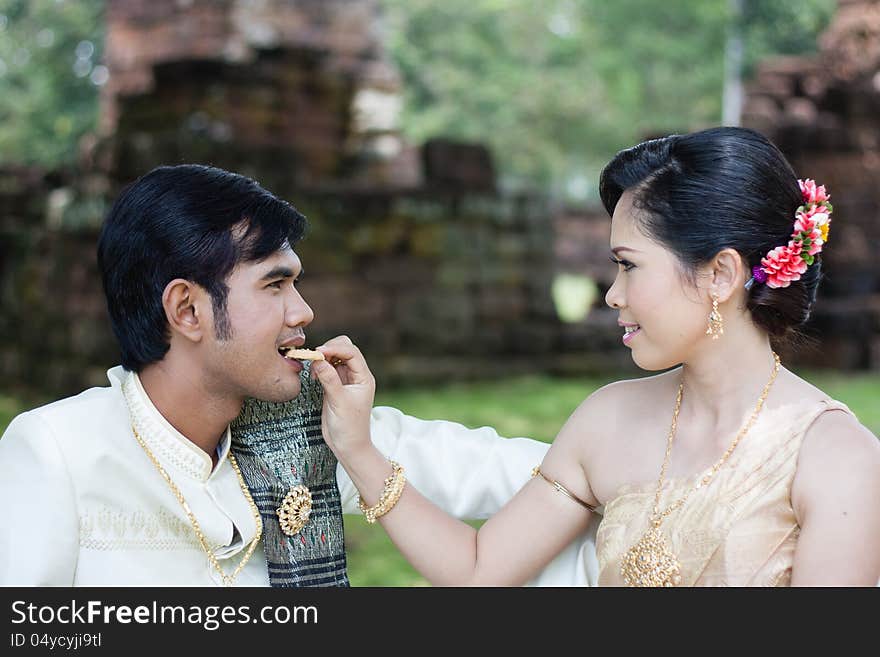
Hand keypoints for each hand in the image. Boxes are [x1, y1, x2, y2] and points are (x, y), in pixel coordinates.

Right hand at [310, 336, 375, 459]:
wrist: (348, 445)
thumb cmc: (349, 427)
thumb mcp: (339, 401)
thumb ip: (329, 379)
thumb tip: (318, 359)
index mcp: (364, 377)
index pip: (352, 353)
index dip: (335, 348)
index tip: (319, 352)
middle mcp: (356, 376)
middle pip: (345, 349)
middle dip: (329, 349)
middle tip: (315, 358)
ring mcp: (345, 380)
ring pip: (335, 358)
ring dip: (323, 358)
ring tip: (314, 371)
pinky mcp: (335, 386)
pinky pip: (327, 369)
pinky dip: (319, 367)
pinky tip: (314, 376)